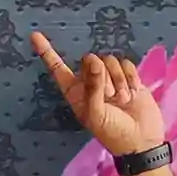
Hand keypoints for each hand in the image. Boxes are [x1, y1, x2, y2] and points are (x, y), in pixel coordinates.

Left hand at [31, 31, 164, 155]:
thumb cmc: (113, 132)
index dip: (46, 52)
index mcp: (75, 92)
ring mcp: (109, 78)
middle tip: (110, 98)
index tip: (35, 35)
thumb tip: (93, 60)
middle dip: (102, 77)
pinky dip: (130, 78)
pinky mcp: (128, 76)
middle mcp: (90, 82)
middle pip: (90, 60)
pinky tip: (133, 93)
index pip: (58, 68)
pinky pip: (126, 63)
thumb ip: (93, 87)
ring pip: (110, 60)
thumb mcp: (96, 113)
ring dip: (118, 80)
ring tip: (123, 100)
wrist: (141, 140)